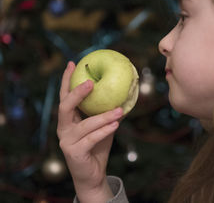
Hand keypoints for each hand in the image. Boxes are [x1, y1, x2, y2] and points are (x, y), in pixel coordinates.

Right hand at [57, 61, 123, 201]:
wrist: (93, 174)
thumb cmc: (97, 146)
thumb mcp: (103, 126)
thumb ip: (107, 112)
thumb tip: (125, 94)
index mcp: (68, 119)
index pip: (64, 97)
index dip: (67, 80)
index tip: (72, 64)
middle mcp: (63, 128)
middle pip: (65, 106)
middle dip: (77, 93)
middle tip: (92, 82)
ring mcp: (66, 141)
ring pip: (84, 124)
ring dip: (103, 116)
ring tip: (119, 110)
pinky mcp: (74, 153)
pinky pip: (91, 139)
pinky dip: (104, 130)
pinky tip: (116, 124)